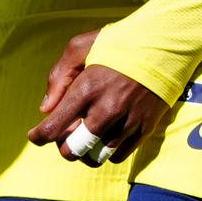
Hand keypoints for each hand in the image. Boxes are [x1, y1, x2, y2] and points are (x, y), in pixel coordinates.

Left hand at [29, 31, 168, 166]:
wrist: (165, 45)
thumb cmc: (118, 43)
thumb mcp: (80, 47)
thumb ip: (58, 77)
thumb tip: (46, 109)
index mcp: (86, 88)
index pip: (53, 128)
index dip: (39, 136)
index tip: (35, 136)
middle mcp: (106, 110)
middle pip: (73, 150)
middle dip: (63, 146)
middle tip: (65, 134)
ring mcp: (128, 121)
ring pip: (96, 156)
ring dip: (85, 151)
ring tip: (85, 136)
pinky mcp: (145, 128)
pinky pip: (118, 156)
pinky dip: (107, 151)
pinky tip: (105, 137)